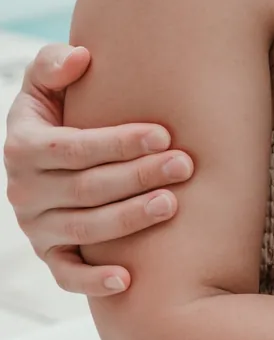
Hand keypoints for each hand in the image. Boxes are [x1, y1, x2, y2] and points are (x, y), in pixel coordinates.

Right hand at [3, 43, 193, 294]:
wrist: (48, 159)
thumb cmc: (60, 113)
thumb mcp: (45, 84)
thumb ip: (54, 65)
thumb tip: (81, 57)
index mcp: (23, 146)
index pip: (74, 148)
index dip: (118, 142)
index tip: (163, 133)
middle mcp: (24, 190)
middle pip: (87, 188)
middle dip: (138, 176)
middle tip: (184, 164)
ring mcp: (37, 227)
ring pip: (85, 229)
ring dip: (130, 219)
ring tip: (172, 203)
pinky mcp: (50, 255)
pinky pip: (68, 275)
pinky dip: (94, 282)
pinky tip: (128, 280)